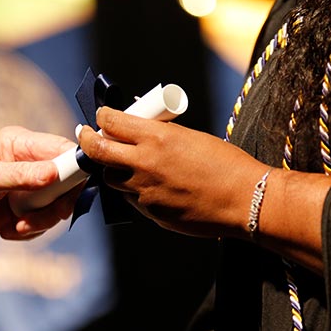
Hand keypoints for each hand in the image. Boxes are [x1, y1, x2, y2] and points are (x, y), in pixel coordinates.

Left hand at [0, 126, 78, 241]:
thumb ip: (20, 175)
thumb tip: (54, 173)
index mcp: (20, 144)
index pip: (63, 149)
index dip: (75, 168)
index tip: (71, 191)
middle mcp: (29, 164)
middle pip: (67, 182)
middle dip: (56, 205)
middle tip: (38, 219)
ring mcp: (28, 188)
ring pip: (57, 207)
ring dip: (41, 223)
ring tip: (16, 227)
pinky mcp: (24, 211)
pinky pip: (44, 223)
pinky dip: (30, 232)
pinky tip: (8, 231)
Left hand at [77, 107, 264, 237]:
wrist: (245, 200)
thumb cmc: (226, 164)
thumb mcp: (191, 137)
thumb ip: (160, 134)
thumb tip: (140, 125)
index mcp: (156, 138)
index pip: (111, 122)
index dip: (102, 117)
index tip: (100, 117)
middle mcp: (144, 164)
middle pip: (98, 152)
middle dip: (88, 141)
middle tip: (86, 136)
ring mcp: (145, 192)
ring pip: (111, 179)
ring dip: (112, 169)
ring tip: (120, 163)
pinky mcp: (151, 213)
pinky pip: (132, 199)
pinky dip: (133, 190)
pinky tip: (149, 185)